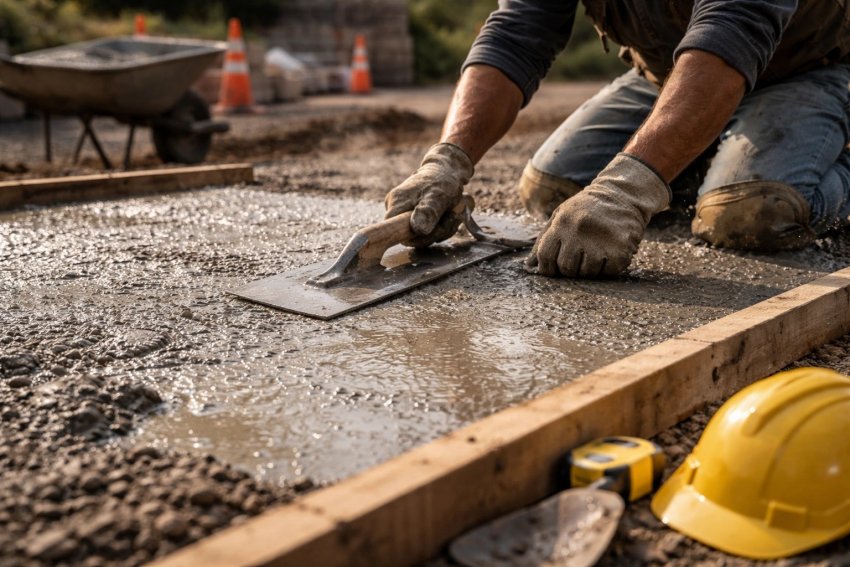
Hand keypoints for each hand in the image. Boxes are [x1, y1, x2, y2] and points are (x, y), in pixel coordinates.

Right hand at [385, 143, 473, 247]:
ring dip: (439, 230)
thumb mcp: (439, 196)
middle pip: (409, 236)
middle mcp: (395, 208)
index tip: (429, 231)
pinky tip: (447, 216)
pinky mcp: (412, 215)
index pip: (392, 231)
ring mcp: (403, 212)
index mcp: (396, 203)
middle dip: (433, 233)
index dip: (410, 237)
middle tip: (450, 219)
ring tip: (451, 214)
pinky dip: (438, 227)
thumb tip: (417, 229)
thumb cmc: (442, 181)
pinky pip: (424, 230)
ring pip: (419, 235)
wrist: (447, 170)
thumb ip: (427, 212)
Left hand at [524, 153, 669, 277]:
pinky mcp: (620, 251)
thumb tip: (529, 266)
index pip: (545, 256)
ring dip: (590, 267)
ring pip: (587, 273)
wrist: (623, 195)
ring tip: (596, 251)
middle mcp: (578, 233)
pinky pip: (608, 272)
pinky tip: (610, 252)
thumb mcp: (561, 215)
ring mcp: (600, 242)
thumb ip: (544, 239)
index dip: (547, 268)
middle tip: (579, 258)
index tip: (553, 269)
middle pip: (566, 268)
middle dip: (570, 268)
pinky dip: (608, 267)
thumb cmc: (586, 208)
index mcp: (562, 224)